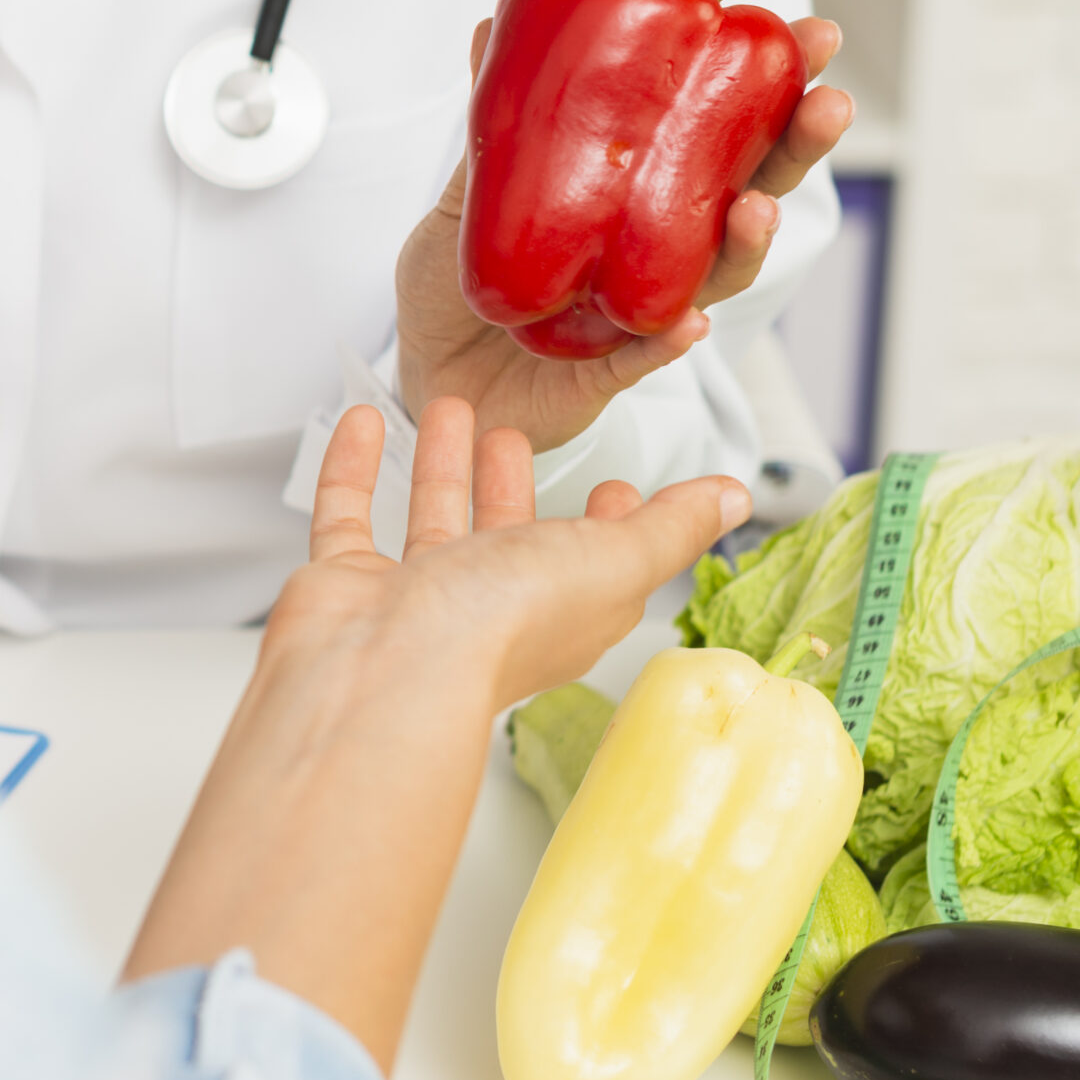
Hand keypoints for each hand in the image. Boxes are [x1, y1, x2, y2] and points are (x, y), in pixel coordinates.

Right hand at [124, 398, 744, 1069]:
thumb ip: (670, 527)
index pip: (596, 564)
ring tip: (447, 408)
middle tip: (514, 435)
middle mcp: (489, 608)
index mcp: (563, 609)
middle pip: (507, 537)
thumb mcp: (615, 561)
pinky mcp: (349, 587)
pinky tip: (364, 424)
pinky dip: (354, 468)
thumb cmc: (498, 628)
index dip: (610, 526)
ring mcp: (415, 600)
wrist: (385, 671)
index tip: (615, 489)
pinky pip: (349, 516)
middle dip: (514, 484)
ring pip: (431, 521)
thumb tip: (730, 499)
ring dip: (442, 466)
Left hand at [395, 15, 852, 451]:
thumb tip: (495, 27)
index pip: (726, 135)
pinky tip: (688, 323)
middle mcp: (661, 253)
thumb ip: (495, 124)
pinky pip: (644, 358)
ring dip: (747, 244)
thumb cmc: (460, 283)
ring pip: (715, 279)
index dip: (776, 91)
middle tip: (827, 103)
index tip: (813, 38)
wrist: (422, 375)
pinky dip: (667, 343)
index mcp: (647, 197)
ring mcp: (643, 313)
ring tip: (758, 208)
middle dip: (796, 150)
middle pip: (752, 195)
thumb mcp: (471, 191)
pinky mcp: (608, 372)